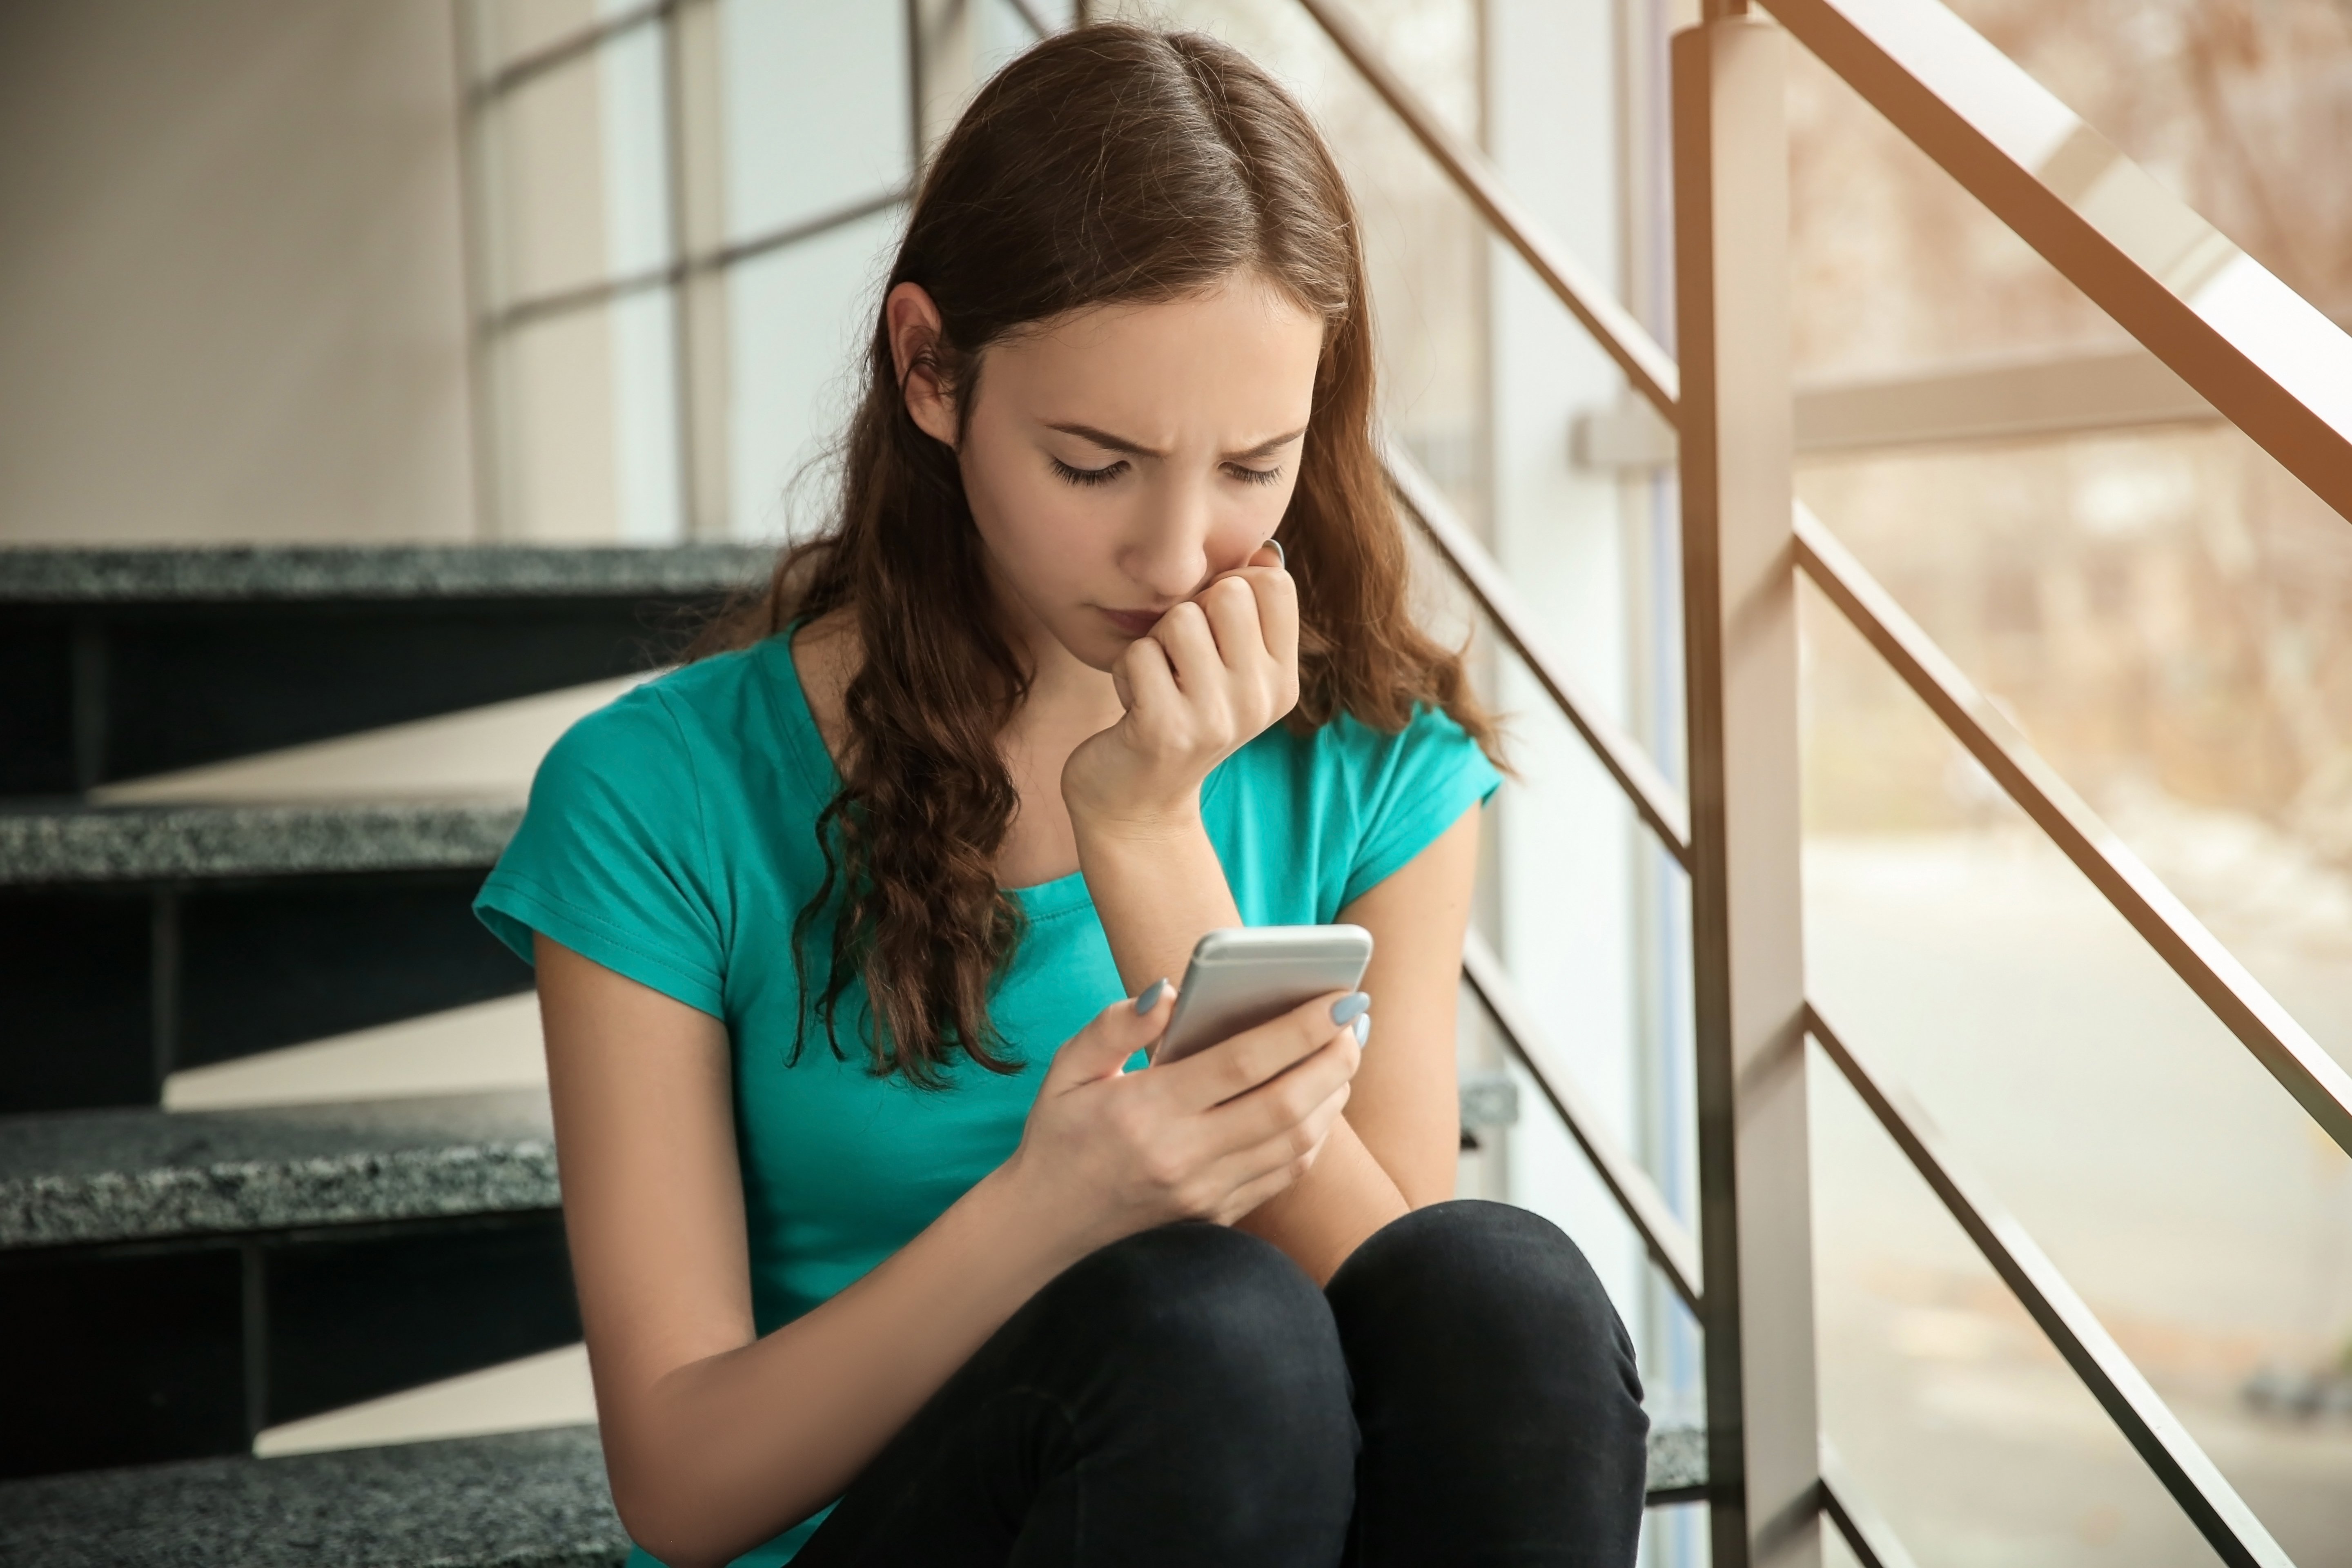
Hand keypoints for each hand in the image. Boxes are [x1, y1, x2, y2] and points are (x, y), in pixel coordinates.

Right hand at [1001, 983, 1362, 1253]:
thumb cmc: (1057, 1140)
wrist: (1043, 1232)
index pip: (1243, 1063)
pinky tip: (1319, 1101)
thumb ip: (1115, 1026)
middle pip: (1286, 1104)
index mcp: (1147, 1111)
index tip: (1338, 995)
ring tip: (1344, 1053)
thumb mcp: (1067, 1071)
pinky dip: (1314, 1135)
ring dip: (1333, 1095)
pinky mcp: (1217, 1217)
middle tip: (1356, 1018)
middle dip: (1334, 1058)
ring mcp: (1205, 1194)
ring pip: (1296, 1143)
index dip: (1300, 1028)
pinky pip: (1285, 1175)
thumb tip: (1169, 991)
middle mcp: (1184, 1157)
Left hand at [1061, 546, 1299, 836]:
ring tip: (1157, 683)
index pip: (1274, 584)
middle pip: (1228, 592)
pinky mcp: (1165, 730)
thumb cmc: (1177, 716)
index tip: (1211, 626)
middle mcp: (1259, 699)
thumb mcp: (1226, 668)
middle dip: (1189, 613)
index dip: (1231, 585)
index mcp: (1282, 680)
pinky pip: (1137, 655)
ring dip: (1153, 644)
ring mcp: (1216, 718)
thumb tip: (1263, 549)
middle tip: (1178, 660)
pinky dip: (1125, 672)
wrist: (1138, 802)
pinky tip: (1134, 705)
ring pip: (1180, 619)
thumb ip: (1248, 612)